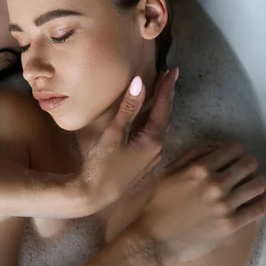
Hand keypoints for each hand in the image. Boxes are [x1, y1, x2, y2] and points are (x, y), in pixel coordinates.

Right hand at [74, 69, 177, 212]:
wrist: (94, 195)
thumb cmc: (102, 164)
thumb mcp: (114, 133)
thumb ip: (129, 108)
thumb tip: (140, 82)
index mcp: (153, 140)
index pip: (163, 107)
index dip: (166, 87)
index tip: (172, 71)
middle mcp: (158, 148)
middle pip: (165, 116)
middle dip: (166, 95)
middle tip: (169, 76)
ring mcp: (152, 157)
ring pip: (160, 126)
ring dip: (160, 108)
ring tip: (161, 91)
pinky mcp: (143, 162)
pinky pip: (153, 135)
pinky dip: (153, 120)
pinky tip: (149, 117)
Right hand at [134, 143, 265, 265]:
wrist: (156, 238)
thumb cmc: (159, 203)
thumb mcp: (169, 172)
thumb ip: (191, 155)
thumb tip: (215, 148)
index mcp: (199, 169)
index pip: (233, 150)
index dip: (236, 151)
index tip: (235, 156)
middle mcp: (215, 184)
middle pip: (248, 164)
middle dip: (248, 164)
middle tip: (244, 169)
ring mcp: (225, 205)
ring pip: (258, 185)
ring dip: (257, 181)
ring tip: (253, 184)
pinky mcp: (231, 224)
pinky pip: (258, 209)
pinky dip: (262, 201)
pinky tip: (260, 199)